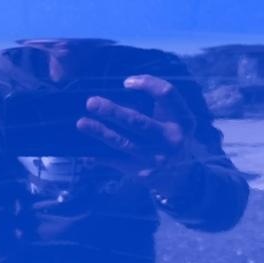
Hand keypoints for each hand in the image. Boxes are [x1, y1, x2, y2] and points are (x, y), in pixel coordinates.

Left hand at [76, 74, 195, 179]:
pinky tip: (84, 150)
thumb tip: (126, 84)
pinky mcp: (140, 171)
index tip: (126, 82)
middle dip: (113, 112)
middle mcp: (170, 138)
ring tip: (81, 123)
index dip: (147, 84)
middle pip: (138, 121)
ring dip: (100, 132)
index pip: (166, 94)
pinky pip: (114, 160)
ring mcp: (154, 157)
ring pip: (122, 142)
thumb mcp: (177, 118)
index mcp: (182, 119)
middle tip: (91, 102)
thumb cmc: (172, 137)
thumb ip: (159, 102)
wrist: (179, 178)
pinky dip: (98, 155)